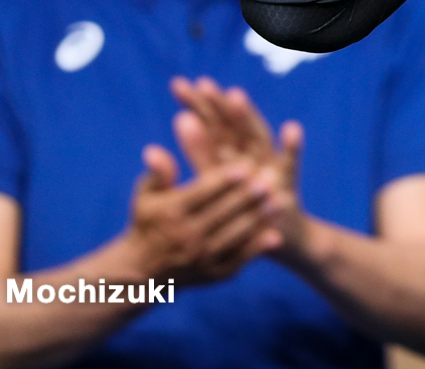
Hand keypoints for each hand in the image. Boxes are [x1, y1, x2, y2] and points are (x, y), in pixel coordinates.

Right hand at [122, 146, 282, 285]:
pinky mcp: (212, 275)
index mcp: (170, 213)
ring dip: (259, 218)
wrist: (143, 271)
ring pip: (234, 235)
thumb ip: (158, 173)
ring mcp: (200, 258)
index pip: (202, 193)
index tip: (248, 164)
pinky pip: (238, 260)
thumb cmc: (147, 222)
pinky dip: (256, 249)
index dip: (226, 179)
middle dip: (249, 195)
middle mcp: (185, 237)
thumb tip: (154, 150)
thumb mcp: (145, 195)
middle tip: (272, 178)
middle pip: (223, 213)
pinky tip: (275, 234)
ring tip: (281, 200)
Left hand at [171, 77, 309, 258]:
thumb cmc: (236, 214)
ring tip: (235, 95)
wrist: (279, 235)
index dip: (197, 105)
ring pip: (256, 136)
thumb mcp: (211, 190)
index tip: (179, 85)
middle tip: (201, 83)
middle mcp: (249, 153)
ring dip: (246, 117)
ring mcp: (269, 164)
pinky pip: (290, 162)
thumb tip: (150, 152)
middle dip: (216, 105)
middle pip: (231, 125)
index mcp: (228, 154)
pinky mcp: (288, 180)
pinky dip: (292, 147)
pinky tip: (291, 129)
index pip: (210, 124)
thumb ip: (188, 167)